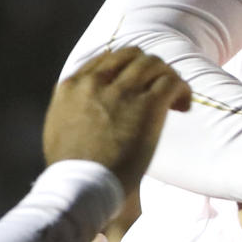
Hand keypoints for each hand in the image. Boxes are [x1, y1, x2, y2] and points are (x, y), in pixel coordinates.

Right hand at [44, 48, 190, 193]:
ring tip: (175, 100)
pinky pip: (172, 82)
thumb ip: (73, 108)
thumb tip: (87, 106)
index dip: (128, 67)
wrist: (81, 186)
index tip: (139, 83)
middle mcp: (96, 83)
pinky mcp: (147, 105)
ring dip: (168, 77)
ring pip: (155, 64)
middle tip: (160, 89)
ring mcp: (122, 92)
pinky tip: (183, 106)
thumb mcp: (59, 128)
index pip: (107, 58)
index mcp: (72, 86)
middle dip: (151, 68)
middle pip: (133, 56)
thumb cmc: (72, 170)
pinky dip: (182, 89)